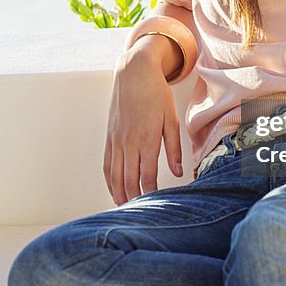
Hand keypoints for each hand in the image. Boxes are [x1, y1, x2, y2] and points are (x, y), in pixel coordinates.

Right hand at [104, 48, 183, 205]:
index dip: (151, 193)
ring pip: (115, 174)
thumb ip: (174, 148)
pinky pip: (107, 163)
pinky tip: (114, 189)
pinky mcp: (109, 136)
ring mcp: (116, 139)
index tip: (156, 204)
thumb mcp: (172, 119)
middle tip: (140, 212)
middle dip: (134, 198)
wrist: (134, 73)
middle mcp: (129, 142)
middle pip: (129, 179)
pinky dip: (109, 179)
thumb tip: (178, 171)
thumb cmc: (157, 94)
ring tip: (125, 207)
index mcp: (147, 138)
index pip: (148, 174)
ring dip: (119, 193)